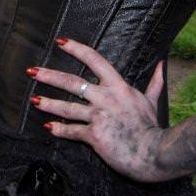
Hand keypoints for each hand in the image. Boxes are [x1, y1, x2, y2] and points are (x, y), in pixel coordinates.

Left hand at [29, 38, 167, 181]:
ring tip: (34, 100)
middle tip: (32, 71)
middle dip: (50, 76)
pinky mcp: (94, 136)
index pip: (94, 59)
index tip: (61, 42)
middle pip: (71, 82)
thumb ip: (155, 82)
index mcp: (118, 85)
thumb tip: (163, 63)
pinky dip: (59, 130)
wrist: (153, 152)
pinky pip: (72, 131)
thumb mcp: (152, 101)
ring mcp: (98, 116)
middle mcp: (104, 97)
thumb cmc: (153, 127)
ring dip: (49, 103)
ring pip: (67, 107)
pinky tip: (48, 127)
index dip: (76, 49)